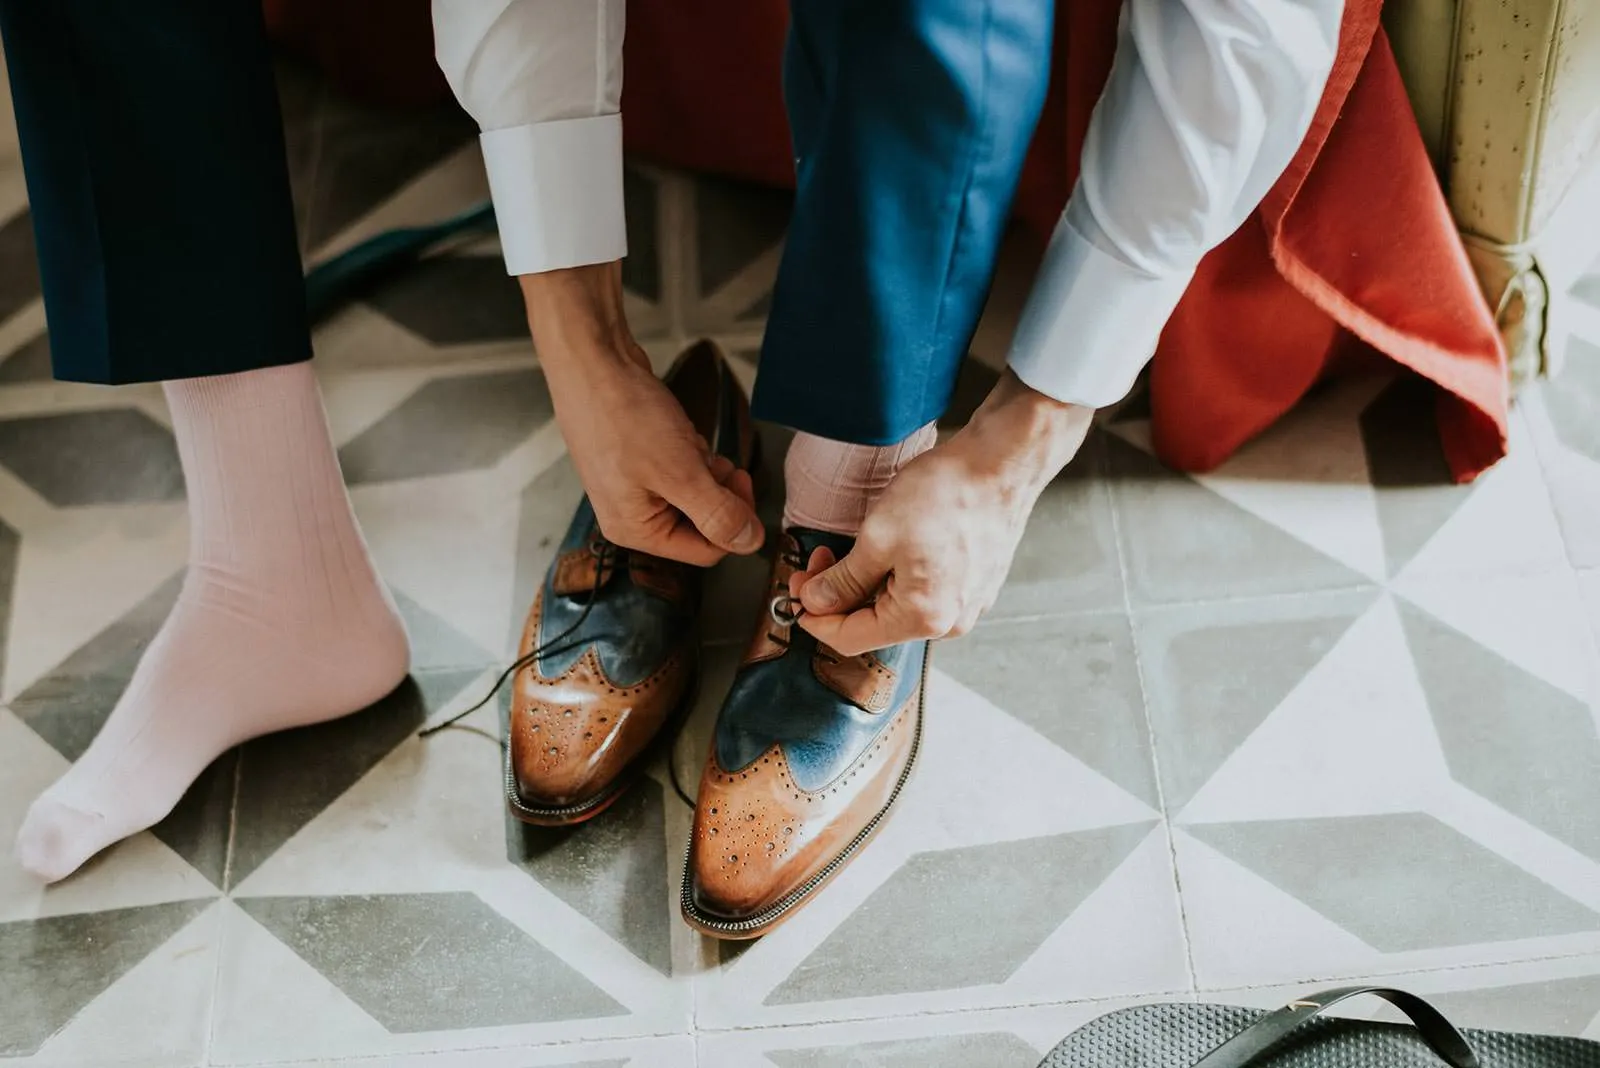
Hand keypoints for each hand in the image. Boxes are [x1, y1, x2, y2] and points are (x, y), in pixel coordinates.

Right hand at [521, 264, 762, 565]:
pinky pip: (679, 469)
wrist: (592, 362)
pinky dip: (688, 451)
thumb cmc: (623, 416)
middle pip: (701, 523)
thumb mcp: (681, 472)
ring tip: (685, 439)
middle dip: (715, 490)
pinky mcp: (637, 462)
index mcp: (636, 531)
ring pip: (694, 493)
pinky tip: (676, 430)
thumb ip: (719, 514)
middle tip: (714, 458)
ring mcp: (633, 489)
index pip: (706, 551)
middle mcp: (632, 516)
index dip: (734, 522)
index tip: (742, 482)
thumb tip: (751, 543)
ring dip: (703, 467)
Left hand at [792, 371, 1091, 653]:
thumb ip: (842, 580)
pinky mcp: (974, 584)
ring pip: (898, 607)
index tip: (797, 590)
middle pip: (874, 624)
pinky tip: (890, 546)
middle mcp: (950, 622)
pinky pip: (923, 592)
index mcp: (924, 618)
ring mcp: (967, 604)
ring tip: (858, 545)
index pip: (849, 639)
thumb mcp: (877, 536)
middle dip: (840, 594)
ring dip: (868, 583)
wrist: (1001, 463)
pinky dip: (897, 575)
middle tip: (819, 557)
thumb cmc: (948, 494)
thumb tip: (815, 602)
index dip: (814, 616)